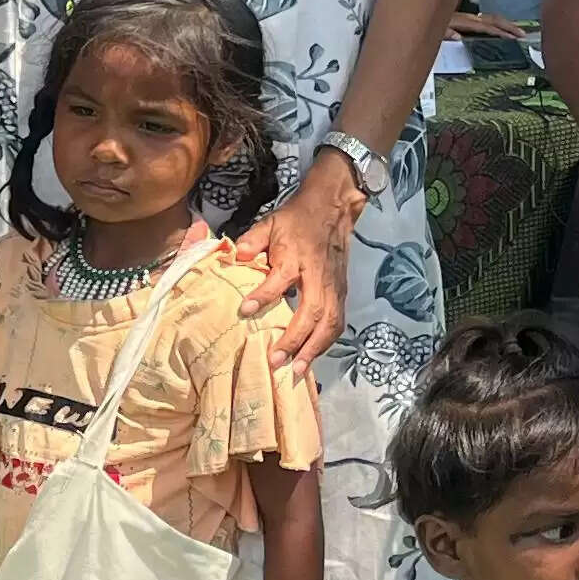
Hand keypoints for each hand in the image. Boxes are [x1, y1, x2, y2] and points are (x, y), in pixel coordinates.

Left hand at [233, 156, 361, 365]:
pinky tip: (312, 357)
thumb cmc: (296, 219)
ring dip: (315, 349)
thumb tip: (236, 256)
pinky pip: (338, 323)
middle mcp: (318, 275)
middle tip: (275, 360)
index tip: (245, 311)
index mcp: (297, 256)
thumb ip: (252, 241)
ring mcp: (334, 286)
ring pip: (330, 323)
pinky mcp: (342, 293)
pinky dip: (326, 343)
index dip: (264, 295)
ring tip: (298, 371)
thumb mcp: (269, 223)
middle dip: (296, 339)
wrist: (332, 209)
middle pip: (313, 312)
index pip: (280, 278)